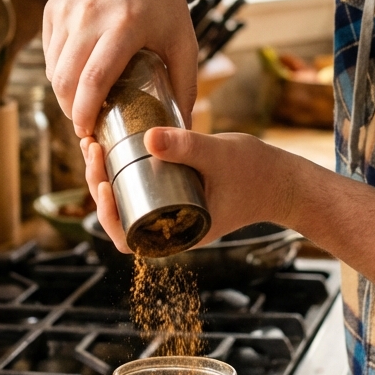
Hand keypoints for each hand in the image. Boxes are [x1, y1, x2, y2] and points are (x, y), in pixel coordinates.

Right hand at [44, 0, 197, 138]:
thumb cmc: (164, 3)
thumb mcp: (183, 40)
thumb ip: (186, 84)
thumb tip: (185, 128)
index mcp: (124, 25)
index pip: (95, 78)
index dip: (86, 111)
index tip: (87, 132)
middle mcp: (90, 15)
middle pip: (66, 78)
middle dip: (70, 109)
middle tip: (86, 125)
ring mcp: (68, 9)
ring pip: (53, 68)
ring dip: (63, 93)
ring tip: (82, 105)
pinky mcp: (54, 7)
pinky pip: (49, 52)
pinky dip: (58, 71)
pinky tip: (78, 77)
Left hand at [82, 127, 295, 252]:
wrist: (282, 179)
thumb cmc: (256, 174)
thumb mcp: (218, 156)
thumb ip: (187, 147)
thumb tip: (148, 137)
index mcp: (175, 234)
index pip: (125, 237)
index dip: (105, 213)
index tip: (103, 180)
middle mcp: (168, 226)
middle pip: (118, 215)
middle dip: (99, 182)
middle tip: (92, 148)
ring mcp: (170, 210)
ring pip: (126, 200)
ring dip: (106, 173)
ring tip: (95, 141)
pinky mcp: (175, 194)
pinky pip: (140, 188)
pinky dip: (122, 169)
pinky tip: (113, 144)